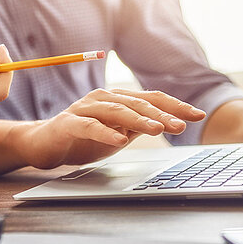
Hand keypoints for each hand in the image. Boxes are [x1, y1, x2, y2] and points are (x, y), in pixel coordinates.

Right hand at [13, 88, 205, 168]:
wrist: (44, 144)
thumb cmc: (82, 139)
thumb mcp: (117, 134)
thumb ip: (137, 127)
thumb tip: (168, 123)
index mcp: (117, 100)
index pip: (151, 99)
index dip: (175, 106)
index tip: (198, 116)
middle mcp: (103, 99)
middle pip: (137, 104)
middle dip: (162, 114)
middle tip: (183, 125)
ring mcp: (84, 109)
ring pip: (116, 112)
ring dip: (139, 120)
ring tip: (158, 130)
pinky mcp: (68, 123)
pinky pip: (89, 126)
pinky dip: (105, 132)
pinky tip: (120, 140)